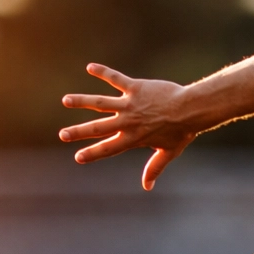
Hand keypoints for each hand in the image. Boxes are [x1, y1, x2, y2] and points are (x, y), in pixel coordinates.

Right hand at [59, 64, 195, 189]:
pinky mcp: (135, 88)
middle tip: (62, 134)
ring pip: (100, 102)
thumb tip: (147, 186)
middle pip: (98, 128)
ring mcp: (129, 104)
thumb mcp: (169, 152)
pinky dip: (102, 72)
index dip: (92, 153)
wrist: (191, 110)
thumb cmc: (182, 132)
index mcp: (133, 139)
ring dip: (81, 101)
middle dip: (78, 132)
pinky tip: (90, 67)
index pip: (108, 148)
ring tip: (65, 100)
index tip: (78, 157)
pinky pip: (115, 78)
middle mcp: (127, 122)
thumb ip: (155, 168)